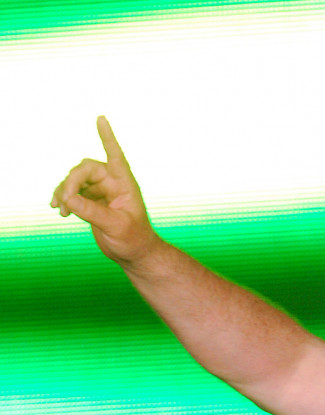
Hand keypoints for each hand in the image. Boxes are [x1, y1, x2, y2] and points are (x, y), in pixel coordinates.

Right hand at [50, 117, 156, 265]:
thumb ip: (92, 212)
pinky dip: (64, 200)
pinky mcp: (90, 201)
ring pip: (75, 181)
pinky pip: (72, 193)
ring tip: (60, 210)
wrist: (134, 254)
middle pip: (85, 169)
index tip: (101, 118)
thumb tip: (67, 198)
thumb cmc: (133, 239)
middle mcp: (112, 183)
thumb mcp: (114, 226)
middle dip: (71, 182)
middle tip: (65, 201)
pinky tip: (59, 210)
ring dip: (64, 192)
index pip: (116, 155)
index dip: (107, 137)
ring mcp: (100, 191)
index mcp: (124, 183)